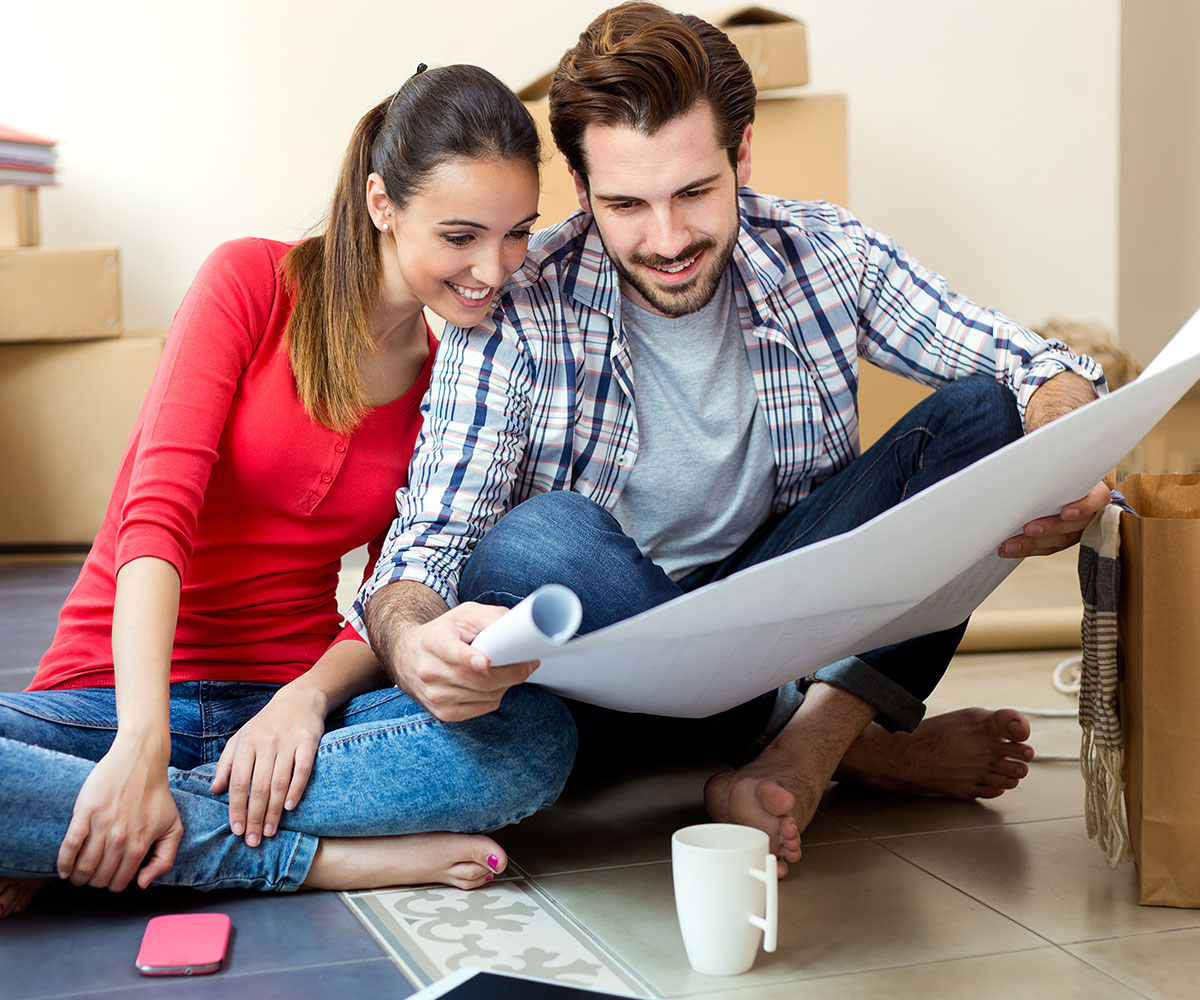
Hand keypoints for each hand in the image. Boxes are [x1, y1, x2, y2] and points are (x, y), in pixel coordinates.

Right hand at [57, 736, 182, 890]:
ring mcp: (102, 826)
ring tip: (77, 875)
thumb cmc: (156, 794)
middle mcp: (121, 838)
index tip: (108, 880)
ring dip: (77, 877)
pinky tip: (64, 869)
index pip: (120, 881)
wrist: (141, 761)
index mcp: (141, 844)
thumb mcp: (173, 827)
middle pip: (98, 878)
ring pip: (82, 867)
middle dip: (93, 882)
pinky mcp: (85, 813)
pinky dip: (63, 863)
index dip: (113, 885)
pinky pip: (69, 846)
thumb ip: (165, 858)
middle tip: (91, 877)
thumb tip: (144, 883)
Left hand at [210, 684, 325, 845]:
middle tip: (253, 840)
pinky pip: (302, 769)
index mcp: (246, 744)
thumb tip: (215, 790)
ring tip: (270, 831)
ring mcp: (287, 742)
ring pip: (278, 782)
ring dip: (274, 810)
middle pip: (258, 787)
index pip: (238, 783)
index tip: (236, 830)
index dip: (236, 809)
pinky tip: (290, 807)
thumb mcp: (241, 738)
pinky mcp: (308, 741)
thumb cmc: (266, 724)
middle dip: (254, 817)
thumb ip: (226, 764)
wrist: (299, 699)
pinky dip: (296, 789)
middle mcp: (265, 743)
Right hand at [401, 602, 538, 721]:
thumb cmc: (445, 632)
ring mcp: (435, 695)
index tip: (484, 661)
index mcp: (433, 641)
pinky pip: (484, 707)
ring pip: (486, 694)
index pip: (449, 651)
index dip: (468, 658)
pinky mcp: (444, 713)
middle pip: (477, 678)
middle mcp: (429, 670)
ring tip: (508, 668)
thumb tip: (517, 631)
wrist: (410, 656)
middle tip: (528, 662)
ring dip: (506, 683)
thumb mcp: (464, 615)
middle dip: (510, 671)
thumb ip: (490, 617)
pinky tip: (494, 683)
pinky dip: (496, 695)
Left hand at [998, 480, 1111, 557]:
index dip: (1083, 508)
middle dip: (1050, 528)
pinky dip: (1027, 549)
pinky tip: (1009, 549)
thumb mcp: (1063, 469)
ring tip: (1010, 544)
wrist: (1065, 485)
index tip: (1066, 512)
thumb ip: (1052, 469)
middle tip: (1029, 528)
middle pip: (1075, 525)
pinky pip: (1046, 548)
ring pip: (1059, 540)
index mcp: (1095, 492)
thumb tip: (1025, 460)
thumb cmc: (1063, 475)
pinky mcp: (1062, 539)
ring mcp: (1077, 530)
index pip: (1097, 500)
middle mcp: (1090, 514)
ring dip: (1032, 543)